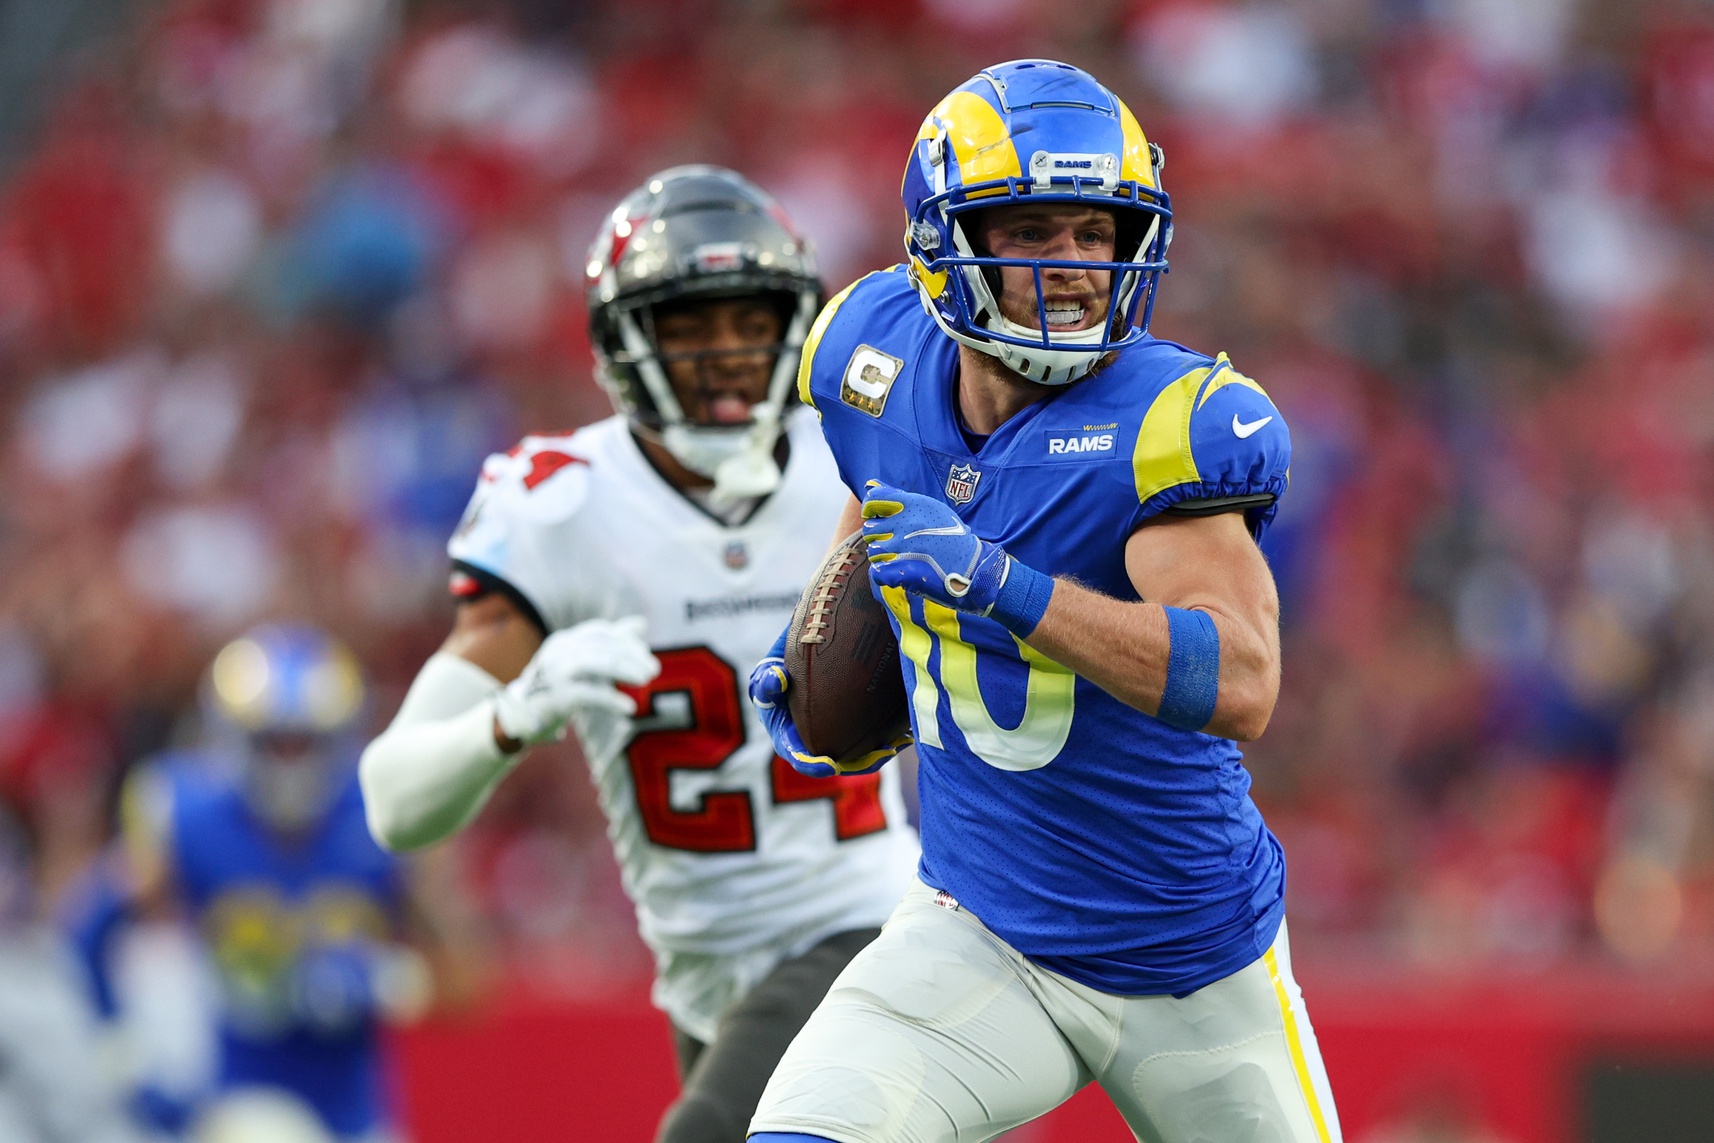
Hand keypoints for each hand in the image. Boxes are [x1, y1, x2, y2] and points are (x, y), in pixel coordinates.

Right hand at [494, 617, 660, 747]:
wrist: (517, 717)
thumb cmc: (557, 687)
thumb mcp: (583, 662)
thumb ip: (611, 643)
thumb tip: (642, 623)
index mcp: (564, 641)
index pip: (599, 632)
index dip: (625, 641)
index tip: (646, 655)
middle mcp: (557, 653)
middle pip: (599, 646)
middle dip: (630, 656)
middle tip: (653, 670)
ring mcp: (553, 674)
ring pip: (594, 663)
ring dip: (624, 670)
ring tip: (646, 680)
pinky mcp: (554, 699)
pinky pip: (586, 695)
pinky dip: (610, 700)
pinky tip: (629, 709)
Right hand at [749, 641, 906, 777]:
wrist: (807, 652)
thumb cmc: (781, 665)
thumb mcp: (768, 670)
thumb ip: (766, 679)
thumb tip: (777, 678)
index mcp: (788, 738)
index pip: (800, 757)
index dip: (813, 765)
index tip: (829, 765)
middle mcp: (813, 744)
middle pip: (839, 762)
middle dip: (861, 763)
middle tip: (882, 753)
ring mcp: (836, 738)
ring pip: (859, 754)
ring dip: (879, 752)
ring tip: (899, 742)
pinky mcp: (854, 729)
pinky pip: (871, 738)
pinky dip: (887, 736)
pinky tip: (906, 729)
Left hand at [861, 482, 1010, 613]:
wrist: (974, 567)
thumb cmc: (952, 536)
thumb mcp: (930, 508)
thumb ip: (897, 496)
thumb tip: (869, 484)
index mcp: (914, 505)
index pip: (873, 500)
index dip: (870, 510)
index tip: (878, 518)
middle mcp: (907, 523)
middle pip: (870, 529)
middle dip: (879, 537)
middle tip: (896, 544)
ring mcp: (904, 548)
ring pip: (874, 551)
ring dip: (883, 556)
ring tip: (901, 559)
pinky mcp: (903, 571)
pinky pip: (877, 571)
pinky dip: (884, 574)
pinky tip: (898, 573)